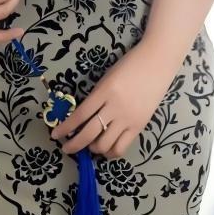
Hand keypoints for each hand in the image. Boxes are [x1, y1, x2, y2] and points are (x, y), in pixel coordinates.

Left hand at [48, 39, 180, 158]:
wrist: (157, 62)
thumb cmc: (130, 66)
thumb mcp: (107, 78)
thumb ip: (96, 98)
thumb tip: (82, 118)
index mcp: (105, 92)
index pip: (80, 115)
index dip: (66, 127)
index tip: (55, 134)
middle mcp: (116, 108)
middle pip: (89, 134)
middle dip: (74, 144)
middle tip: (67, 147)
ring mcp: (129, 119)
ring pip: (105, 145)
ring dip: (92, 148)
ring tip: (89, 144)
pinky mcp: (140, 126)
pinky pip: (122, 147)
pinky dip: (110, 152)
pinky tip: (105, 147)